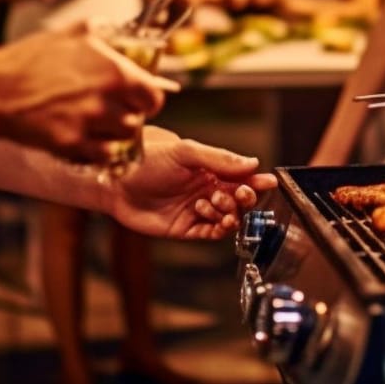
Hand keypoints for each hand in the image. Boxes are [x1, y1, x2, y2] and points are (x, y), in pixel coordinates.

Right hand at [0, 24, 177, 164]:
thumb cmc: (28, 60)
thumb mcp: (71, 35)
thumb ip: (103, 33)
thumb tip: (122, 30)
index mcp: (113, 71)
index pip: (153, 95)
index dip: (148, 99)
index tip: (140, 99)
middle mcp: (106, 99)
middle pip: (137, 119)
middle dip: (129, 115)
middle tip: (114, 111)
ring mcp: (88, 124)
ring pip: (121, 138)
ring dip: (113, 133)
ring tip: (96, 123)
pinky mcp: (71, 144)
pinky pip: (100, 154)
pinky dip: (95, 149)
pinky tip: (82, 137)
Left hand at [110, 126, 277, 238]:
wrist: (115, 180)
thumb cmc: (147, 159)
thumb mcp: (185, 152)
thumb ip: (219, 158)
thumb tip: (252, 162)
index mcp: (210, 170)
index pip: (242, 177)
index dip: (257, 181)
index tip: (269, 181)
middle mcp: (206, 190)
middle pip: (239, 200)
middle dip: (245, 198)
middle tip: (239, 193)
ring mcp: (196, 210)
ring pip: (228, 218)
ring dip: (229, 212)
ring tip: (215, 201)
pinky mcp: (184, 228)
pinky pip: (209, 232)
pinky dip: (217, 228)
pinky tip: (210, 215)